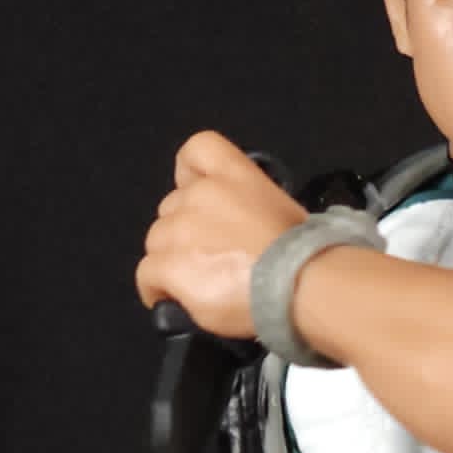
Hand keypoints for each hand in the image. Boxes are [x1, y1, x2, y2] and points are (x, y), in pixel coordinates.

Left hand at [135, 130, 306, 336]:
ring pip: (157, 243)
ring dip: (171, 263)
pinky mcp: (170, 264)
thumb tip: (246, 237)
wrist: (301, 282)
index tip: (193, 192)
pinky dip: (155, 289)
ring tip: (199, 287)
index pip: (197, 150)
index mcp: (235, 176)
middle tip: (210, 262)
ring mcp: (182, 228)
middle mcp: (202, 195)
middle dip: (184, 233)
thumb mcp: (285, 214)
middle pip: (172, 209)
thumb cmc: (305, 255)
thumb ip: (252, 212)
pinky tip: (172, 301)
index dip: (189, 172)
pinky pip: (147, 274)